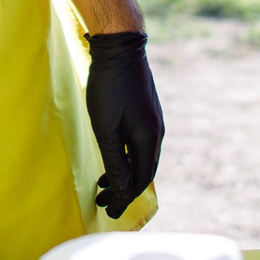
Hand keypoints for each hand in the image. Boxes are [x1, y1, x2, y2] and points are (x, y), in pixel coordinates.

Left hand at [84, 30, 163, 217]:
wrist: (120, 47)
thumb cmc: (109, 86)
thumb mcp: (106, 127)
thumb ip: (114, 160)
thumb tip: (122, 189)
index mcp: (150, 140)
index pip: (139, 180)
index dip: (124, 199)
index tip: (108, 211)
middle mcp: (157, 134)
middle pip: (142, 172)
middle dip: (123, 190)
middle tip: (103, 203)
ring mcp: (153, 122)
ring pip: (140, 158)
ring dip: (122, 174)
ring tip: (102, 187)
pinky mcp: (145, 113)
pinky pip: (138, 144)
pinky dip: (125, 158)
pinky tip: (111, 159)